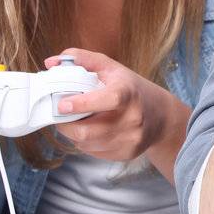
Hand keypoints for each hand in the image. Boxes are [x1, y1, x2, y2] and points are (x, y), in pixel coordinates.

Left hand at [45, 48, 173, 161]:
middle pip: (87, 132)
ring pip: (86, 144)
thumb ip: (82, 60)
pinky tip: (93, 130)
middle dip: (65, 125)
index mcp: (128, 93)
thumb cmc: (132, 89)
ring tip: (78, 121)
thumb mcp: (111, 68)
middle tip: (60, 116)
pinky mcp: (126, 153)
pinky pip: (94, 152)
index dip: (82, 104)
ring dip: (75, 134)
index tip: (62, 105)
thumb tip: (51, 63)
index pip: (107, 100)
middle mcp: (132, 119)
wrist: (162, 116)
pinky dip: (86, 142)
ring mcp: (130, 139)